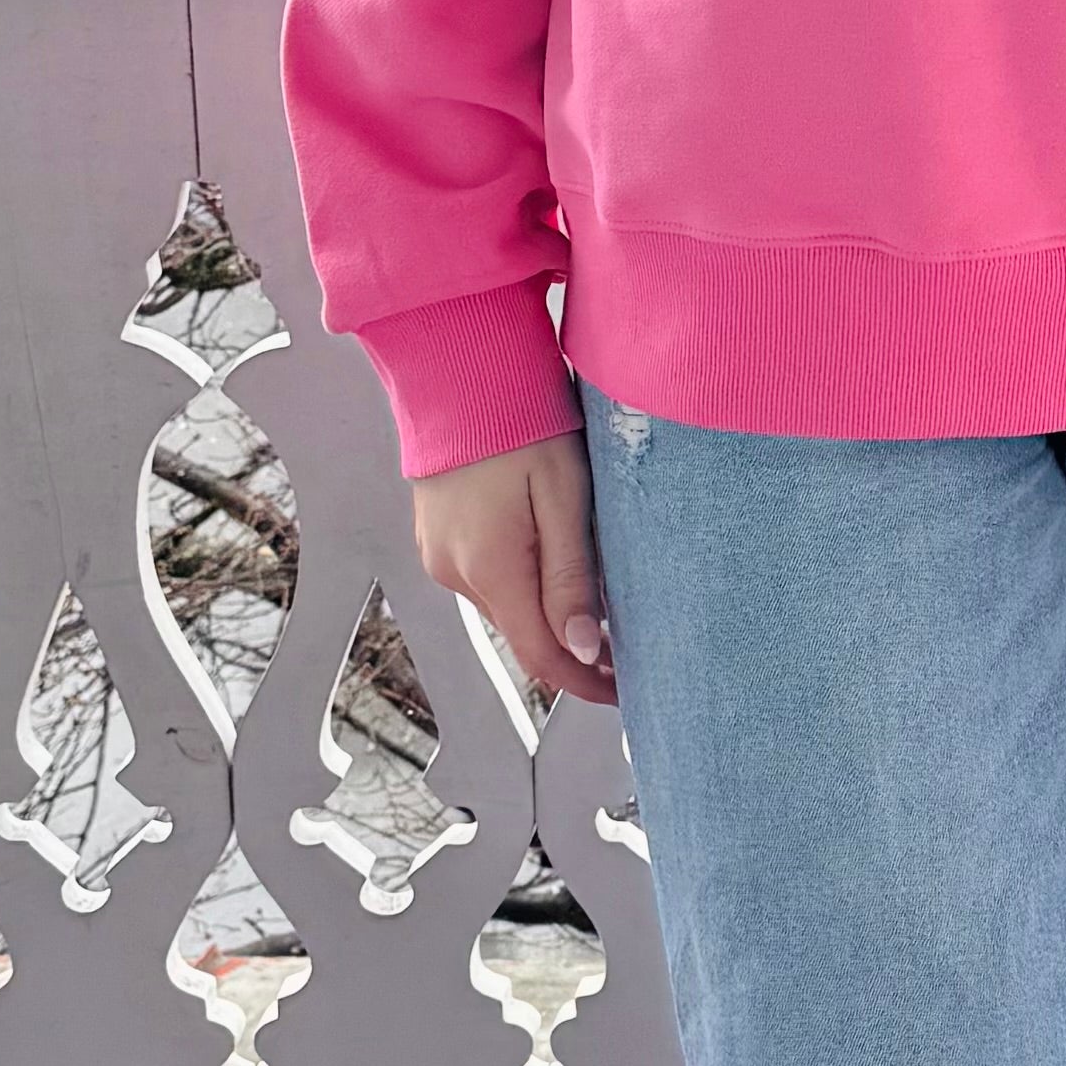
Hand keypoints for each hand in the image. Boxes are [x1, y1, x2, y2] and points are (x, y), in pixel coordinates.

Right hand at [408, 431, 612, 704]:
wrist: (460, 374)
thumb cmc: (521, 422)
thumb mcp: (563, 496)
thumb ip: (572, 576)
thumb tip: (584, 649)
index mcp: (491, 568)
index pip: (543, 656)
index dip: (586, 682)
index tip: (625, 691)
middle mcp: (457, 573)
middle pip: (524, 636)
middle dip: (574, 650)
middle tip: (629, 647)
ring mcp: (441, 557)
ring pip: (506, 608)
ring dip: (548, 616)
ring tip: (600, 605)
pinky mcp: (437, 539)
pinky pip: (487, 580)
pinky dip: (522, 585)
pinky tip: (551, 564)